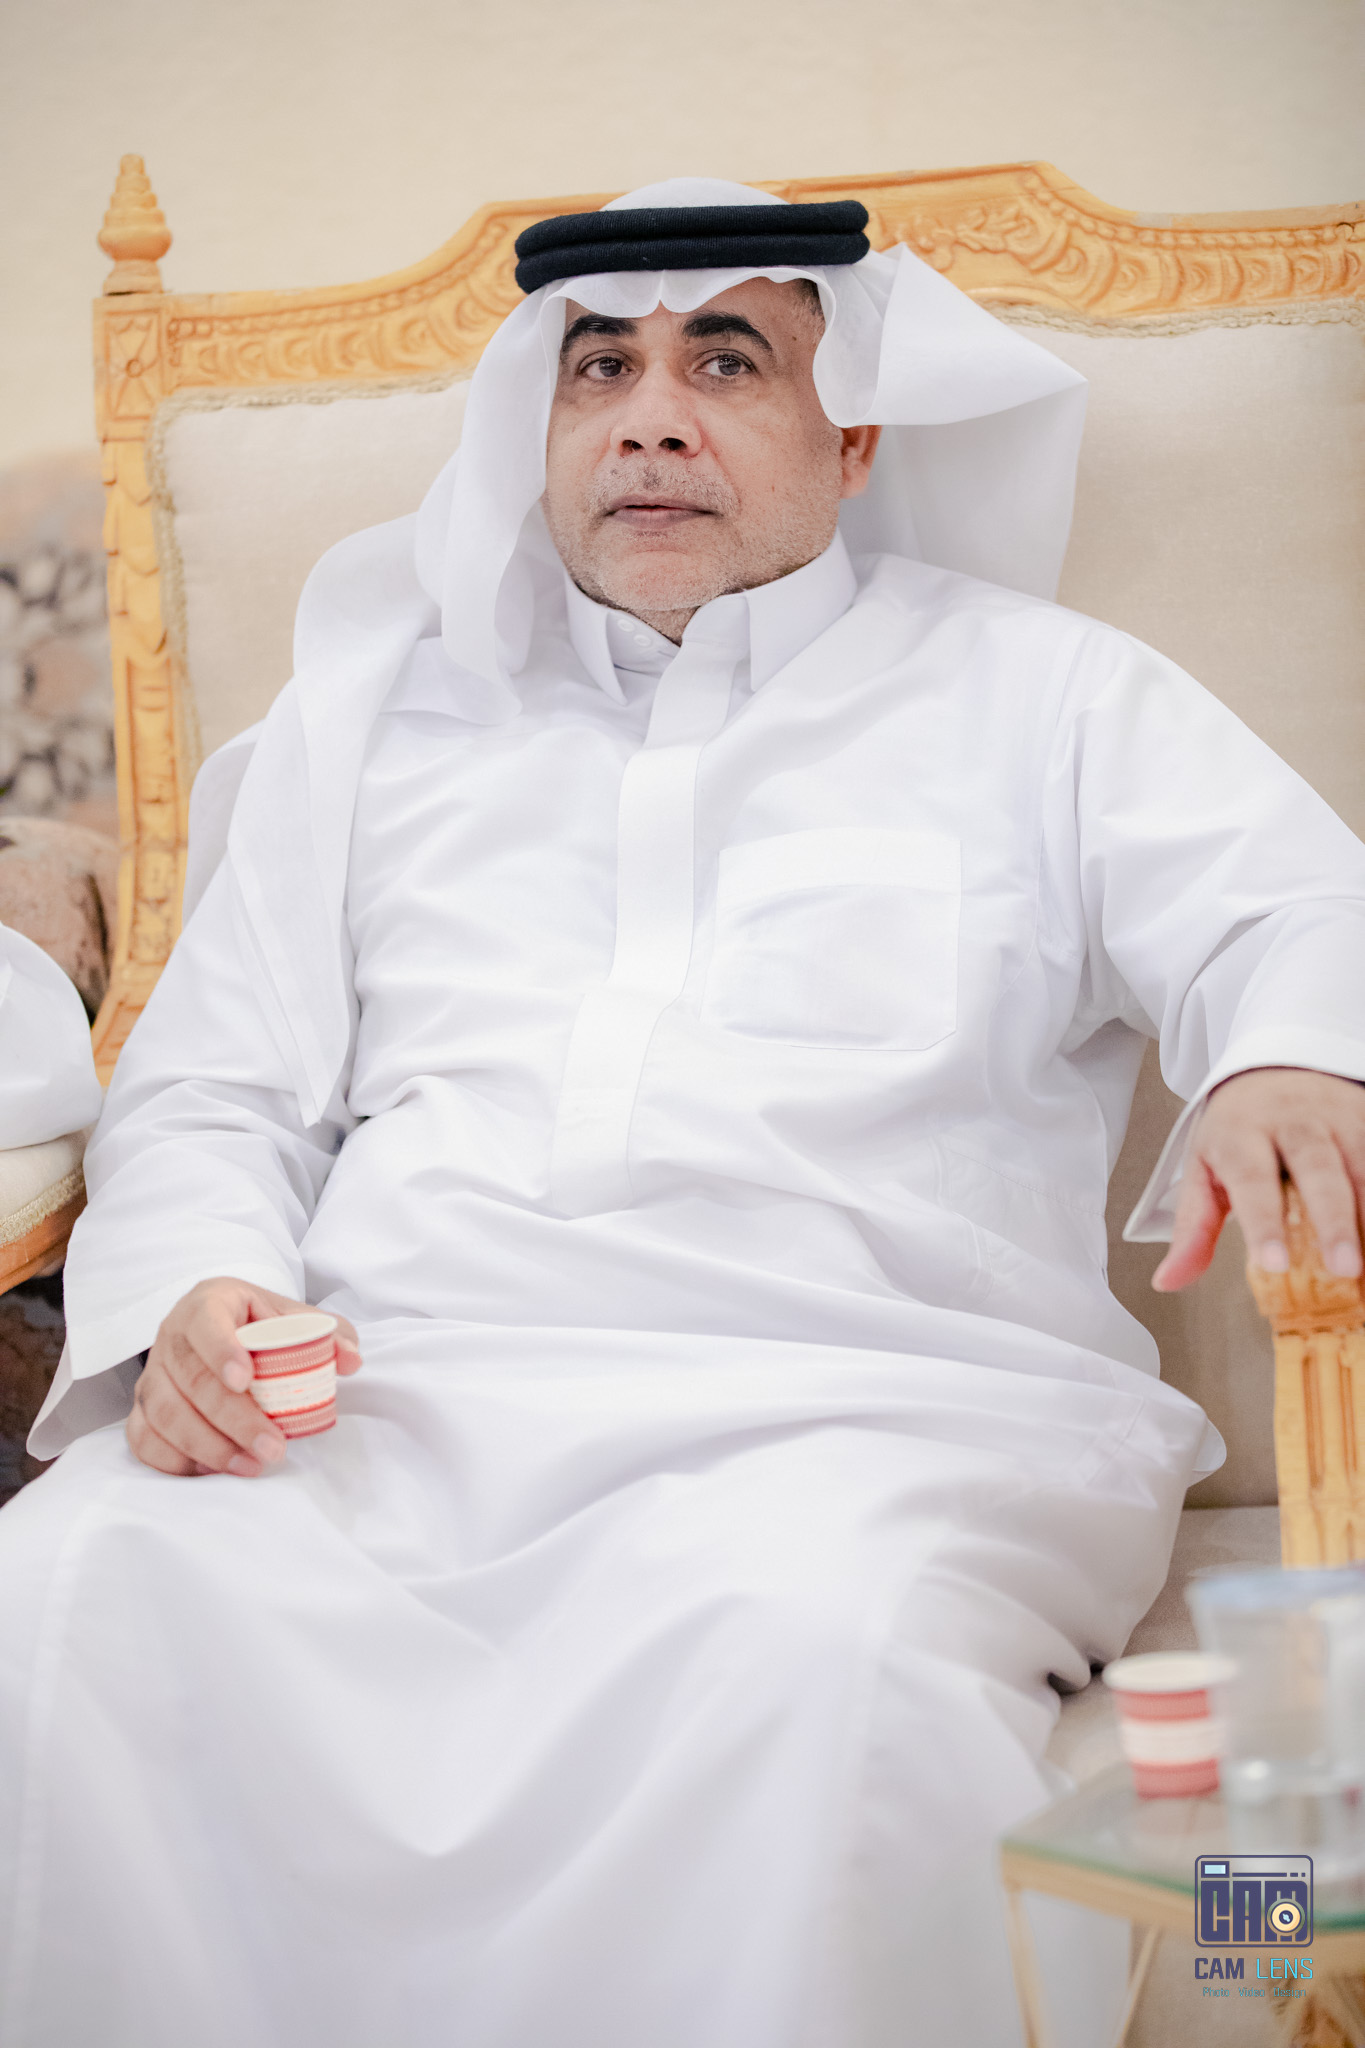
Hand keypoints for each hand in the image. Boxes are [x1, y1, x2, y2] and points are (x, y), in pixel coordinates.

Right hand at [127, 1277, 361, 1476]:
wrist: (222, 1328)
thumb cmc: (261, 1325)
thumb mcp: (294, 1318)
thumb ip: (328, 1334)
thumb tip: (350, 1361)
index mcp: (209, 1302)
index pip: (206, 1321)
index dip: (221, 1350)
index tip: (245, 1381)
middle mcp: (172, 1334)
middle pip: (189, 1379)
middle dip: (232, 1420)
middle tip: (272, 1448)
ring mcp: (152, 1373)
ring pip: (164, 1414)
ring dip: (207, 1447)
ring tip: (251, 1467)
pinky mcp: (143, 1407)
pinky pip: (143, 1438)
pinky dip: (174, 1460)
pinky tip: (212, 1472)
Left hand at [1153, 1068, 1364, 1291]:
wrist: (1276, 1066)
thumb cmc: (1239, 1130)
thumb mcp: (1204, 1170)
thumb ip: (1193, 1228)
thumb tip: (1168, 1281)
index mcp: (1242, 1131)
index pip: (1252, 1178)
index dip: (1264, 1222)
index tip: (1275, 1264)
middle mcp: (1293, 1120)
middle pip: (1317, 1168)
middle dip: (1333, 1220)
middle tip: (1345, 1269)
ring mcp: (1339, 1116)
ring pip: (1363, 1162)